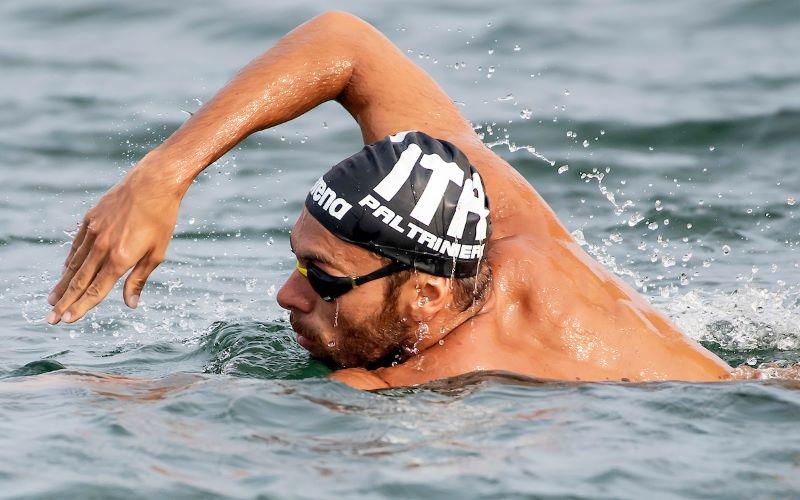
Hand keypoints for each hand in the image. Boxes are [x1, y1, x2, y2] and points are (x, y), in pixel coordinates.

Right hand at [47, 168, 181, 323]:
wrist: (154, 182)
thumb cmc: (161, 219)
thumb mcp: (157, 253)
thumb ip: (139, 279)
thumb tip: (130, 304)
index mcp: (121, 258)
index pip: (96, 290)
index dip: (82, 307)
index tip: (68, 321)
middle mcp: (103, 247)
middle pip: (80, 281)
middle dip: (64, 302)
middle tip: (51, 319)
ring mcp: (94, 232)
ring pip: (74, 264)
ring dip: (62, 284)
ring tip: (52, 301)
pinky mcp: (91, 219)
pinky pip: (77, 245)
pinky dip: (70, 260)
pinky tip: (65, 272)